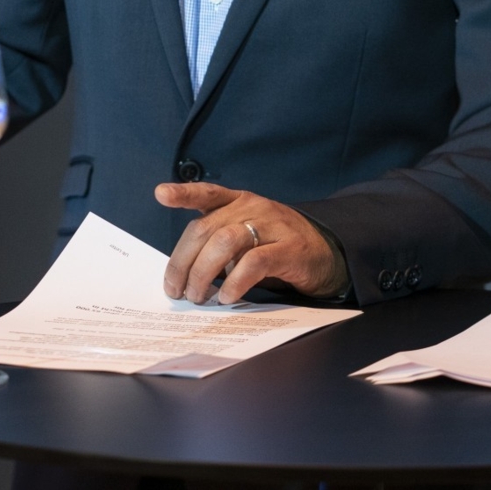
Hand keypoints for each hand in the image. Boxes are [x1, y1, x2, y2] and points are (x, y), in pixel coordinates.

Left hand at [156, 181, 348, 304]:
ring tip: (198, 296)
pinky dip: (235, 281)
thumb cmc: (279, 246)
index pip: (207, 193)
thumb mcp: (248, 234)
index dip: (184, 193)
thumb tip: (184, 272)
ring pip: (225, 242)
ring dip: (204, 272)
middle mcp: (253, 208)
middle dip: (184, 261)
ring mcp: (272, 226)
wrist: (329, 254)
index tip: (160, 195)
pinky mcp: (289, 249)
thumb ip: (219, 242)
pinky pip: (254, 262)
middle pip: (206, 228)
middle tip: (176, 290)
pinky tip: (228, 296)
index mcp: (240, 202)